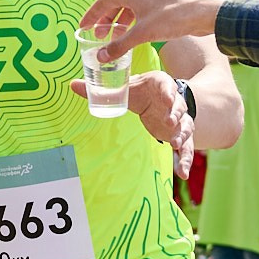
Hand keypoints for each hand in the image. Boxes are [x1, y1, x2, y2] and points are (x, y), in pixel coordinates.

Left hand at [72, 72, 195, 176]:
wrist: (159, 96)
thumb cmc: (142, 91)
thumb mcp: (126, 88)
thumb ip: (102, 90)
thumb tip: (72, 85)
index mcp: (162, 85)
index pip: (168, 87)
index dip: (168, 93)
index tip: (167, 99)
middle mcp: (175, 102)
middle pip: (180, 108)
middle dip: (176, 115)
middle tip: (169, 122)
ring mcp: (180, 120)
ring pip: (186, 127)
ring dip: (182, 135)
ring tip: (176, 144)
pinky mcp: (180, 135)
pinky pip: (186, 148)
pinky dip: (185, 160)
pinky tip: (183, 174)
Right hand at [78, 0, 222, 62]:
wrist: (201, 15)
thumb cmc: (172, 19)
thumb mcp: (142, 34)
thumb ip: (120, 46)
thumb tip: (100, 57)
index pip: (103, 1)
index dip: (91, 15)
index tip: (82, 27)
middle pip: (114, 4)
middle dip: (104, 20)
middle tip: (98, 36)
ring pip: (127, 9)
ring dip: (118, 23)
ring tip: (113, 38)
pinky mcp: (160, 6)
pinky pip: (138, 14)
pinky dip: (130, 24)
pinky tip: (132, 36)